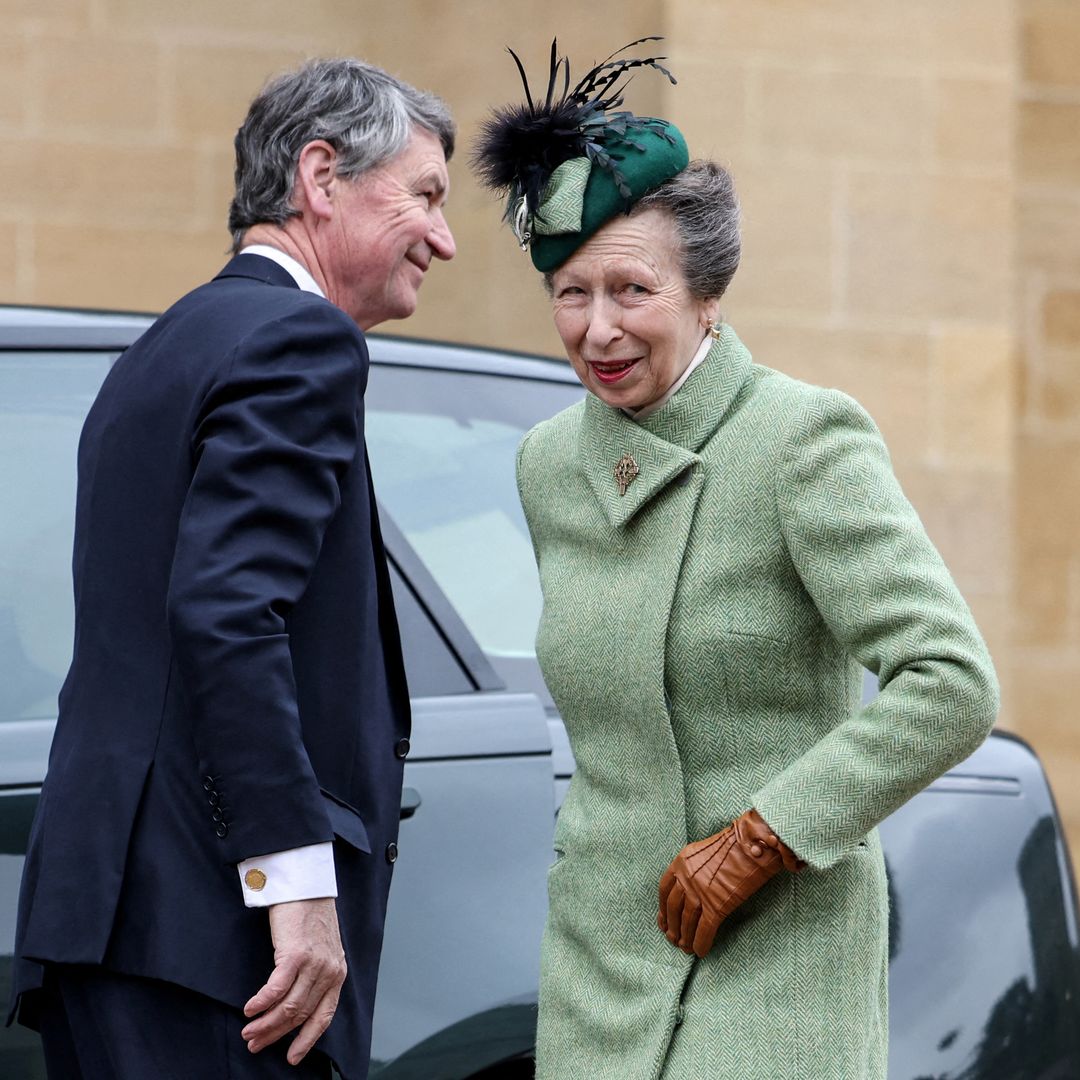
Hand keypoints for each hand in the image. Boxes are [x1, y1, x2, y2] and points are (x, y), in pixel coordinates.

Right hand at [241, 897, 346, 1064]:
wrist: (307, 884)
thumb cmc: (310, 914)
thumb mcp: (322, 948)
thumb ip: (315, 974)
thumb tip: (294, 1002)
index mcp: (337, 973)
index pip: (324, 1016)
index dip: (307, 1039)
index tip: (292, 1057)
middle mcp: (329, 971)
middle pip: (300, 1015)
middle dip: (276, 1034)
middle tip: (255, 1044)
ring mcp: (314, 963)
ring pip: (287, 1006)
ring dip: (265, 1023)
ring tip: (249, 1031)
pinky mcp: (296, 953)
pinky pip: (276, 988)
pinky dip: (261, 1003)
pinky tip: (249, 1009)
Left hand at [658, 809, 802, 957]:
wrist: (753, 845)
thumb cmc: (733, 846)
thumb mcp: (703, 852)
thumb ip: (692, 870)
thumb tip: (690, 890)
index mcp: (681, 862)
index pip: (664, 890)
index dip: (663, 909)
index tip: (663, 921)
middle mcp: (687, 878)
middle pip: (674, 908)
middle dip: (672, 927)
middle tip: (673, 939)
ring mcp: (700, 892)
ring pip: (687, 922)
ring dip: (685, 938)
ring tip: (685, 948)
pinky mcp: (717, 905)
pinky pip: (704, 930)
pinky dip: (701, 943)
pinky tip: (700, 952)